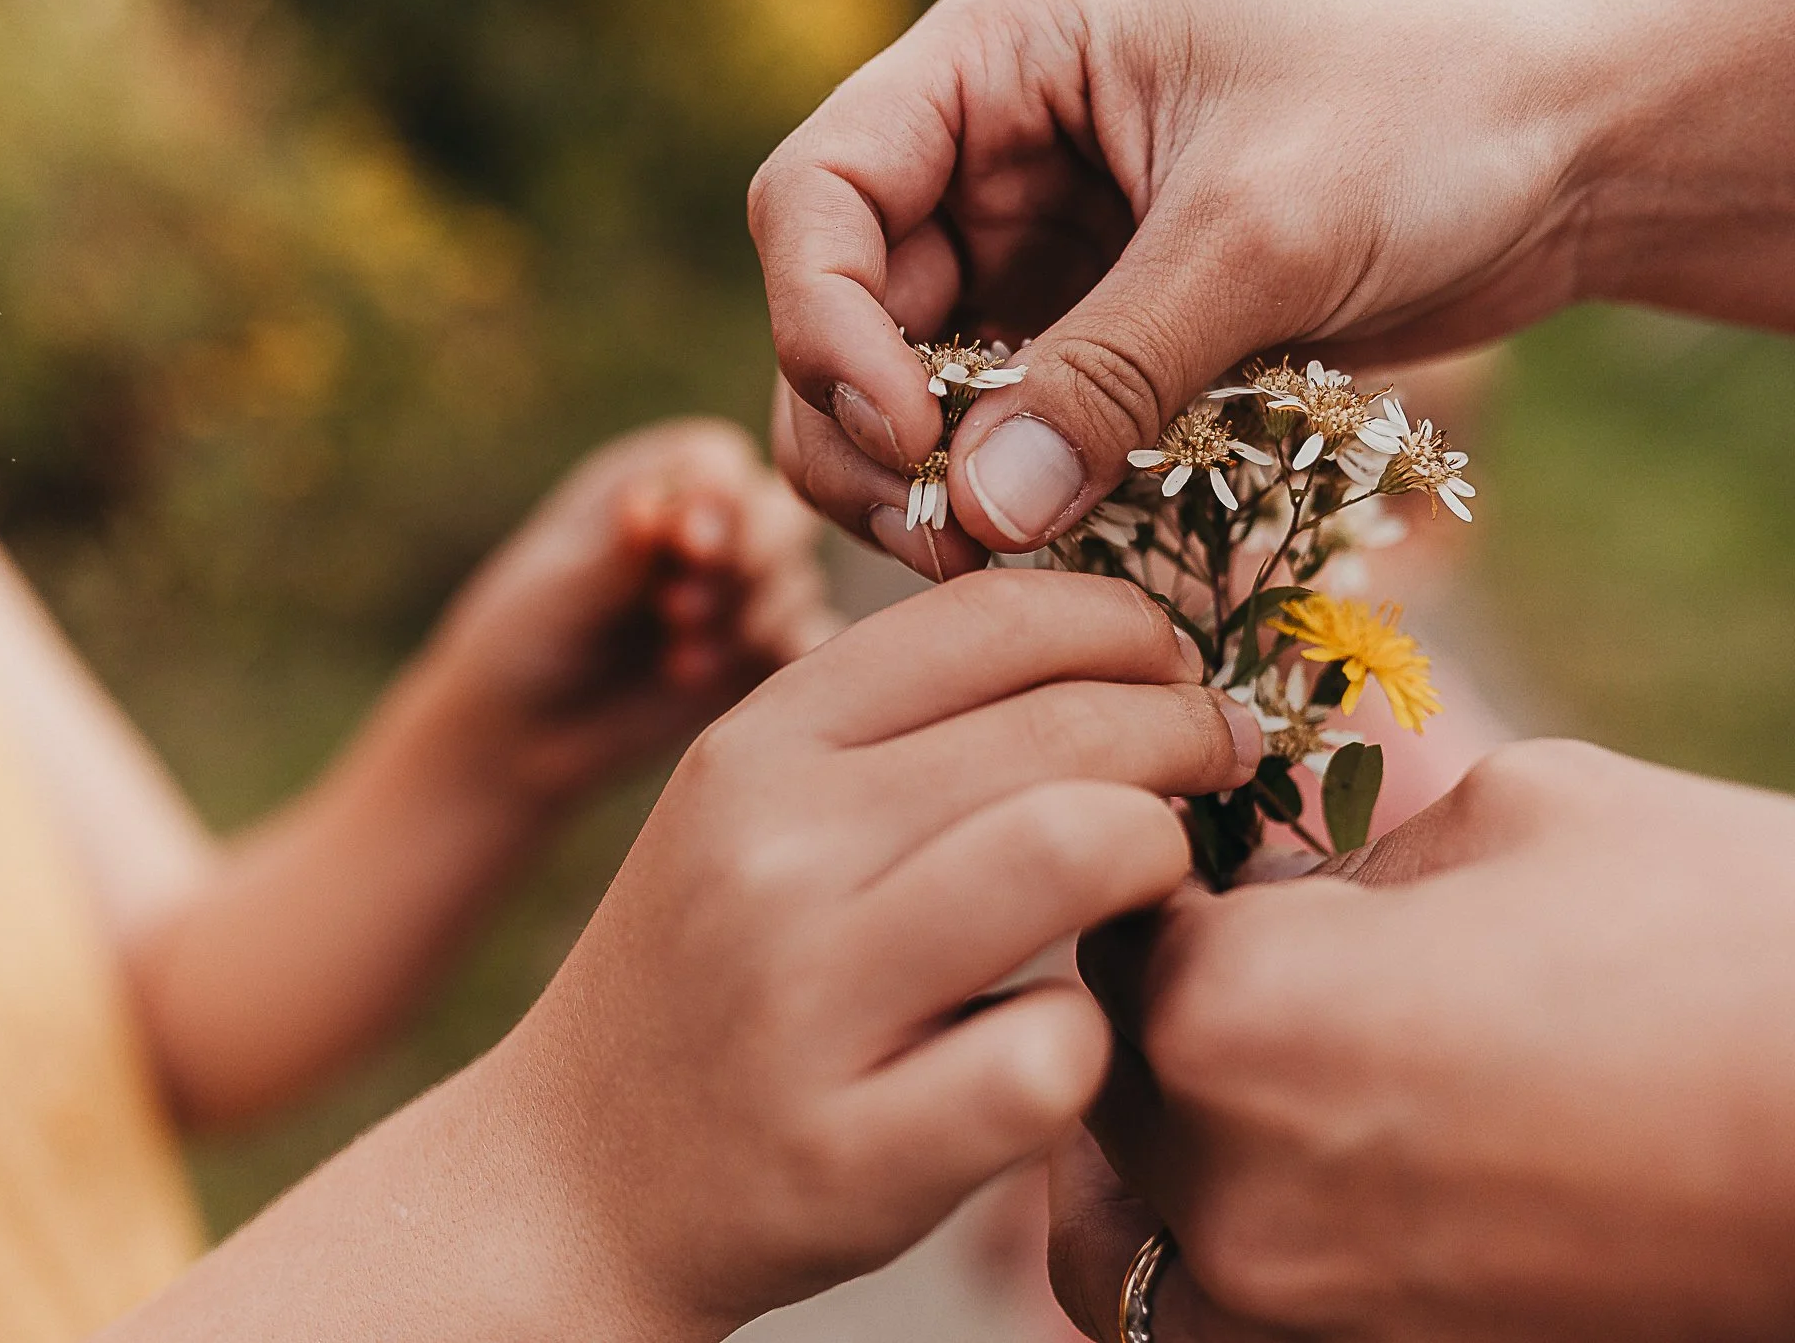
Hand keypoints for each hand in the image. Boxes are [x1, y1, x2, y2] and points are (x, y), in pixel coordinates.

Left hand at [423, 418, 837, 807]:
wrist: (522, 731)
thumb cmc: (523, 638)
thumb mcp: (557, 591)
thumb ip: (615, 552)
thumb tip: (651, 507)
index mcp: (656, 481)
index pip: (723, 465)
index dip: (721, 503)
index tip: (689, 549)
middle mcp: (711, 527)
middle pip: (782, 517)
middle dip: (747, 564)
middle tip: (679, 611)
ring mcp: (742, 592)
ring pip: (797, 585)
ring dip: (749, 623)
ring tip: (678, 663)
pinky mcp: (759, 654)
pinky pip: (806, 647)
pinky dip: (777, 663)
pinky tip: (715, 683)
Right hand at [493, 571, 1261, 1336]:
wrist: (576, 1177)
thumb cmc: (715, 973)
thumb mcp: (755, 810)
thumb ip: (898, 727)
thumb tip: (1112, 654)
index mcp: (757, 744)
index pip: (990, 618)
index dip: (1125, 626)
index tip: (1173, 668)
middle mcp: (774, 849)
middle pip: (1065, 730)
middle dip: (1184, 735)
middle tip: (1217, 763)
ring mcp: (808, 1001)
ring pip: (1077, 849)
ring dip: (1155, 858)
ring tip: (1151, 880)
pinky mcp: (854, 1151)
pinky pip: (1059, 1050)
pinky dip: (1094, 1040)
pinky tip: (1062, 1038)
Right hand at [750, 0, 1794, 570]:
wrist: (1581, 144)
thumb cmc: (1439, 106)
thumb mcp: (1260, 229)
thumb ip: (1112, 372)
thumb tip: (980, 516)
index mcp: (1000, 55)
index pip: (818, 193)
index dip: (827, 321)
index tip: (908, 435)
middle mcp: (993, 150)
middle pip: (844, 306)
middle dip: (873, 433)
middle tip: (945, 542)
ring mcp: (1043, 246)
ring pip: (912, 383)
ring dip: (934, 482)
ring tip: (996, 563)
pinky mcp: (1102, 326)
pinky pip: (1013, 424)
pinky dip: (1017, 492)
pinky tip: (1055, 551)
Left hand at [1051, 740, 1794, 1341]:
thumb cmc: (1726, 939)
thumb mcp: (1517, 811)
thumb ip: (1351, 850)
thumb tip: (1290, 886)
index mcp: (1231, 1010)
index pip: (1111, 931)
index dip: (1169, 887)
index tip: (1226, 867)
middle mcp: (1227, 1183)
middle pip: (1107, 1079)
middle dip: (1166, 1014)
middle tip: (1263, 974)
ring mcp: (1295, 1311)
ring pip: (1124, 1233)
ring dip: (1155, 1158)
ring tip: (1257, 1099)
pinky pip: (1211, 1327)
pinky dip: (1219, 1272)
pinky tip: (1301, 1199)